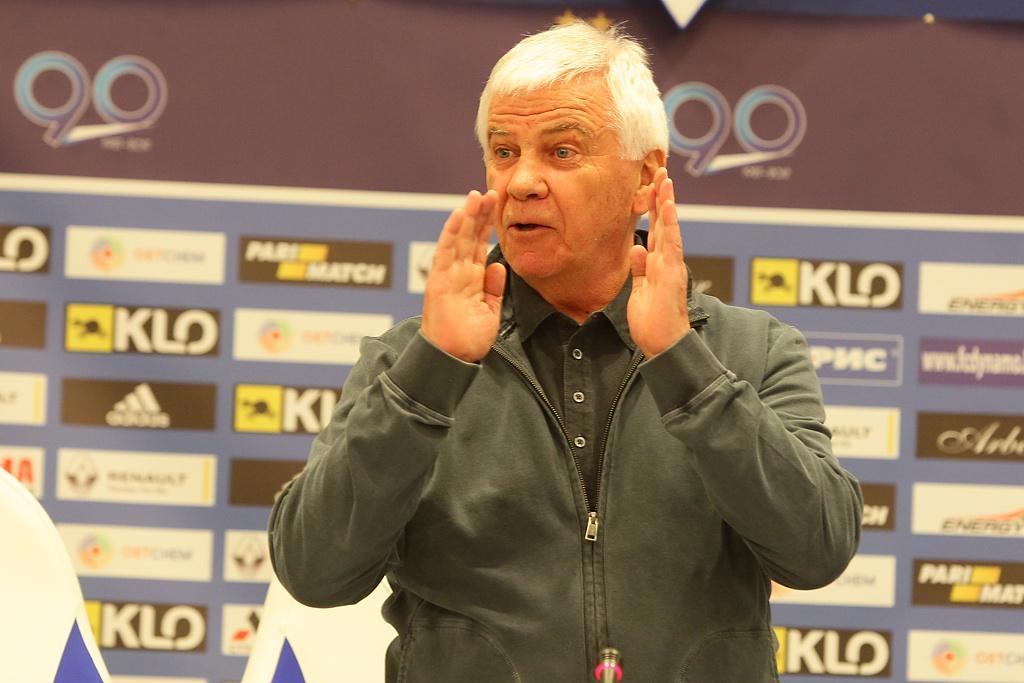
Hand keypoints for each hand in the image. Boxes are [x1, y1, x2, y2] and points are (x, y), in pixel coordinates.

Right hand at [421, 190, 506, 362]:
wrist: (454, 359)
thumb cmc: (468, 340)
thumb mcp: (490, 312)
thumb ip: (493, 289)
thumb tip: (498, 266)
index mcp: (469, 280)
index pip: (478, 246)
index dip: (486, 226)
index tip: (496, 205)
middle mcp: (457, 273)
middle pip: (469, 237)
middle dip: (479, 214)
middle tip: (489, 191)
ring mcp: (447, 275)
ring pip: (458, 239)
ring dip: (467, 216)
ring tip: (476, 195)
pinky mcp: (438, 280)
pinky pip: (445, 252)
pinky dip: (451, 232)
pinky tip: (459, 214)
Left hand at [627, 167, 689, 356]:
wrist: (662, 344)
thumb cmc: (653, 322)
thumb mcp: (640, 291)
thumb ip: (641, 269)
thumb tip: (637, 250)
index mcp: (659, 265)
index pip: (657, 231)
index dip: (655, 209)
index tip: (651, 188)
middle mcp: (667, 261)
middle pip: (665, 223)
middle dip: (662, 197)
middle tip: (661, 172)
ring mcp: (671, 265)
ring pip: (670, 227)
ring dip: (668, 203)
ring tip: (665, 179)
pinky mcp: (671, 273)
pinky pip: (671, 243)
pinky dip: (671, 223)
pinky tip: (668, 206)